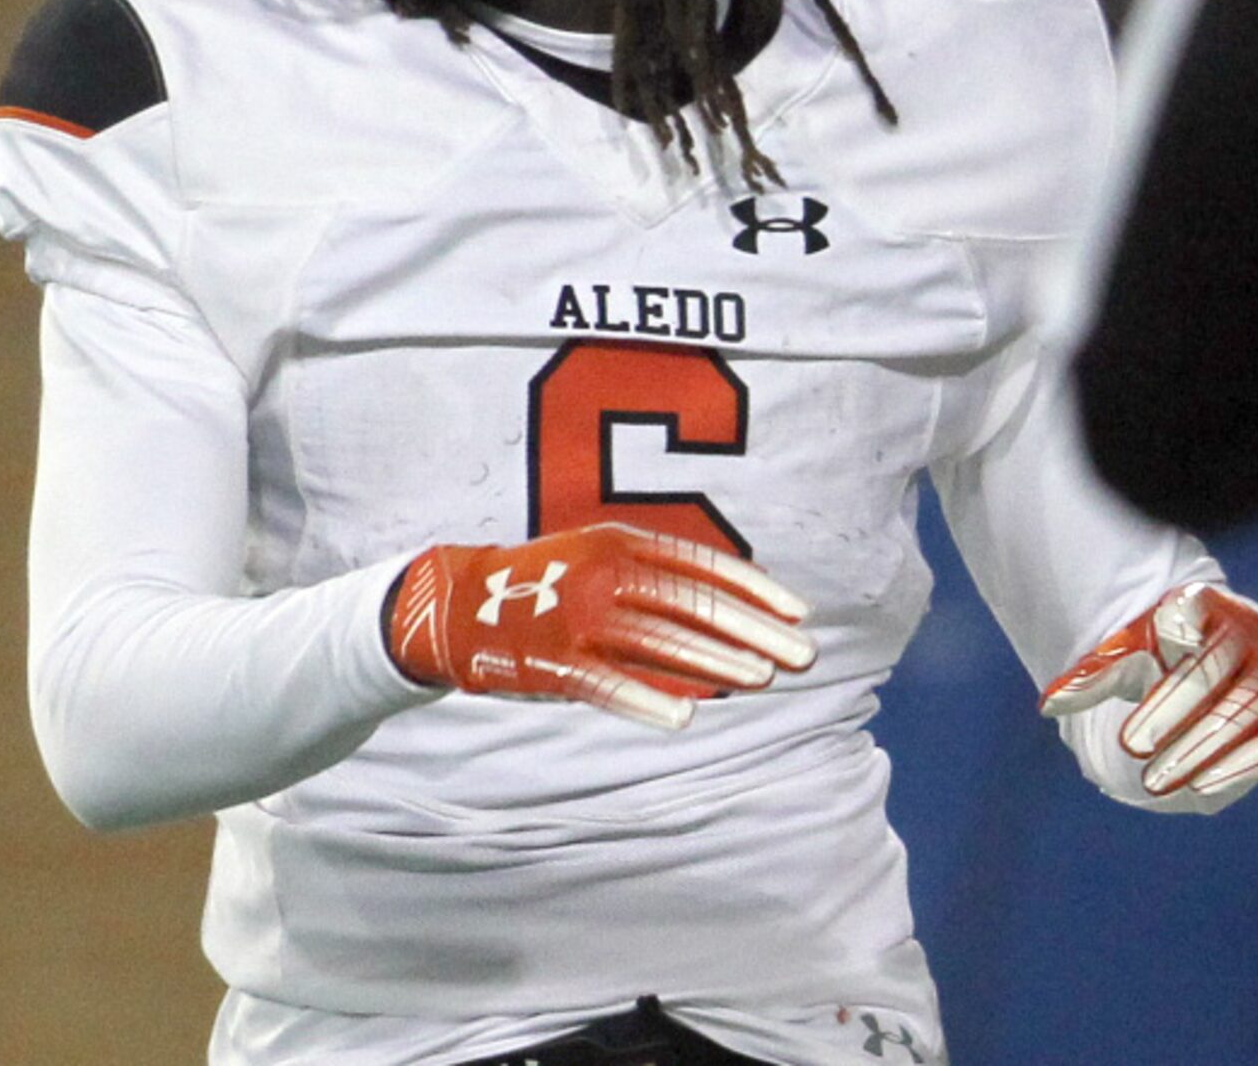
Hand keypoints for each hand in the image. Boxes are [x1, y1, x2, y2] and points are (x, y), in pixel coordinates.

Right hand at [385, 522, 816, 730]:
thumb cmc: (547, 581)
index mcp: (622, 541)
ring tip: (764, 679)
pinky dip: (646, 699)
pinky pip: (606, 684)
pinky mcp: (551, 662)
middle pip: (694, 605)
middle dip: (755, 631)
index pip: (704, 566)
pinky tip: (687, 717)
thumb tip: (735, 601)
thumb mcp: (603, 554)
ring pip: (661, 643)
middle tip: (804, 657)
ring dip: (718, 663)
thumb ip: (659, 572)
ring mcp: (578, 618)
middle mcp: (605, 573)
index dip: (756, 589)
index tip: (800, 613)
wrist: (453, 602)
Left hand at [1040, 582, 1257, 804]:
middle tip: (1132, 748)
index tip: (1128, 723)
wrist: (1220, 655)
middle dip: (1175, 718)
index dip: (1163, 680)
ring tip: (1158, 780)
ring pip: (1248, 711)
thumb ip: (1096, 675)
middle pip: (1216, 676)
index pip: (1189, 632)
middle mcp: (1253, 634)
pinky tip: (1202, 786)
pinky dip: (1244, 764)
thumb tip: (1050, 701)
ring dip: (1204, 748)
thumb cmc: (1163, 652)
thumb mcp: (1127, 655)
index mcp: (1211, 607)